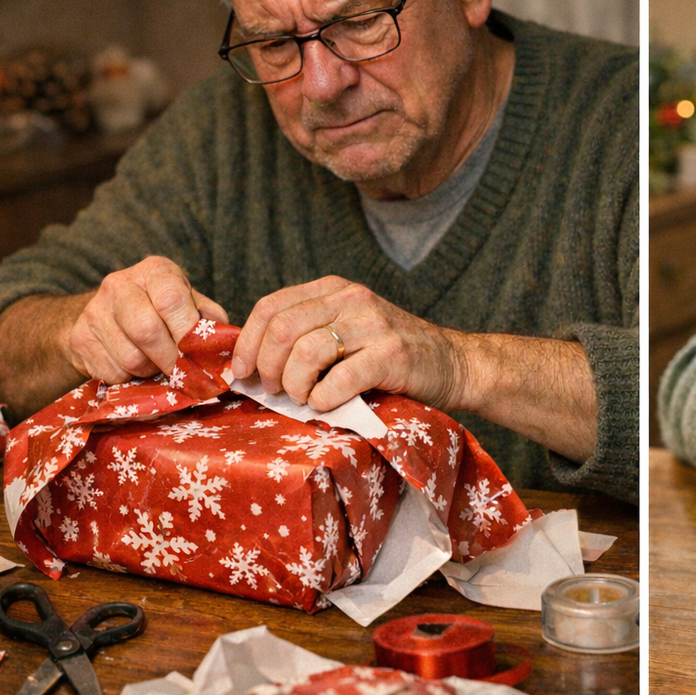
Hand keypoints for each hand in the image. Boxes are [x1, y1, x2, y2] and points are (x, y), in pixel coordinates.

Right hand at [68, 255, 227, 382]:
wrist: (106, 314)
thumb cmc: (160, 309)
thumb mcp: (189, 302)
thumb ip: (209, 317)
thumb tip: (226, 340)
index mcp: (154, 271)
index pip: (171, 300)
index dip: (187, 331)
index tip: (198, 352)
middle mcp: (119, 285)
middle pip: (146, 331)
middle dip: (171, 359)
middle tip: (183, 370)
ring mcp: (94, 311)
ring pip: (130, 357)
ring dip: (151, 371)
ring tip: (158, 364)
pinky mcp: (79, 338)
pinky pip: (112, 372)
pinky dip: (130, 379)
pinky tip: (135, 367)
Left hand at [231, 276, 463, 411]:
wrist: (454, 364)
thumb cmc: (392, 356)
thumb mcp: (348, 330)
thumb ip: (307, 334)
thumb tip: (251, 364)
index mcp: (334, 290)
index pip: (271, 306)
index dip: (247, 342)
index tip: (241, 373)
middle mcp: (352, 299)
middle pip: (282, 329)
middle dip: (267, 367)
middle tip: (274, 391)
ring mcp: (373, 325)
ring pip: (305, 352)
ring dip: (294, 385)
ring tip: (302, 399)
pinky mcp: (392, 355)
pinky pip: (339, 379)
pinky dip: (323, 398)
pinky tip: (326, 404)